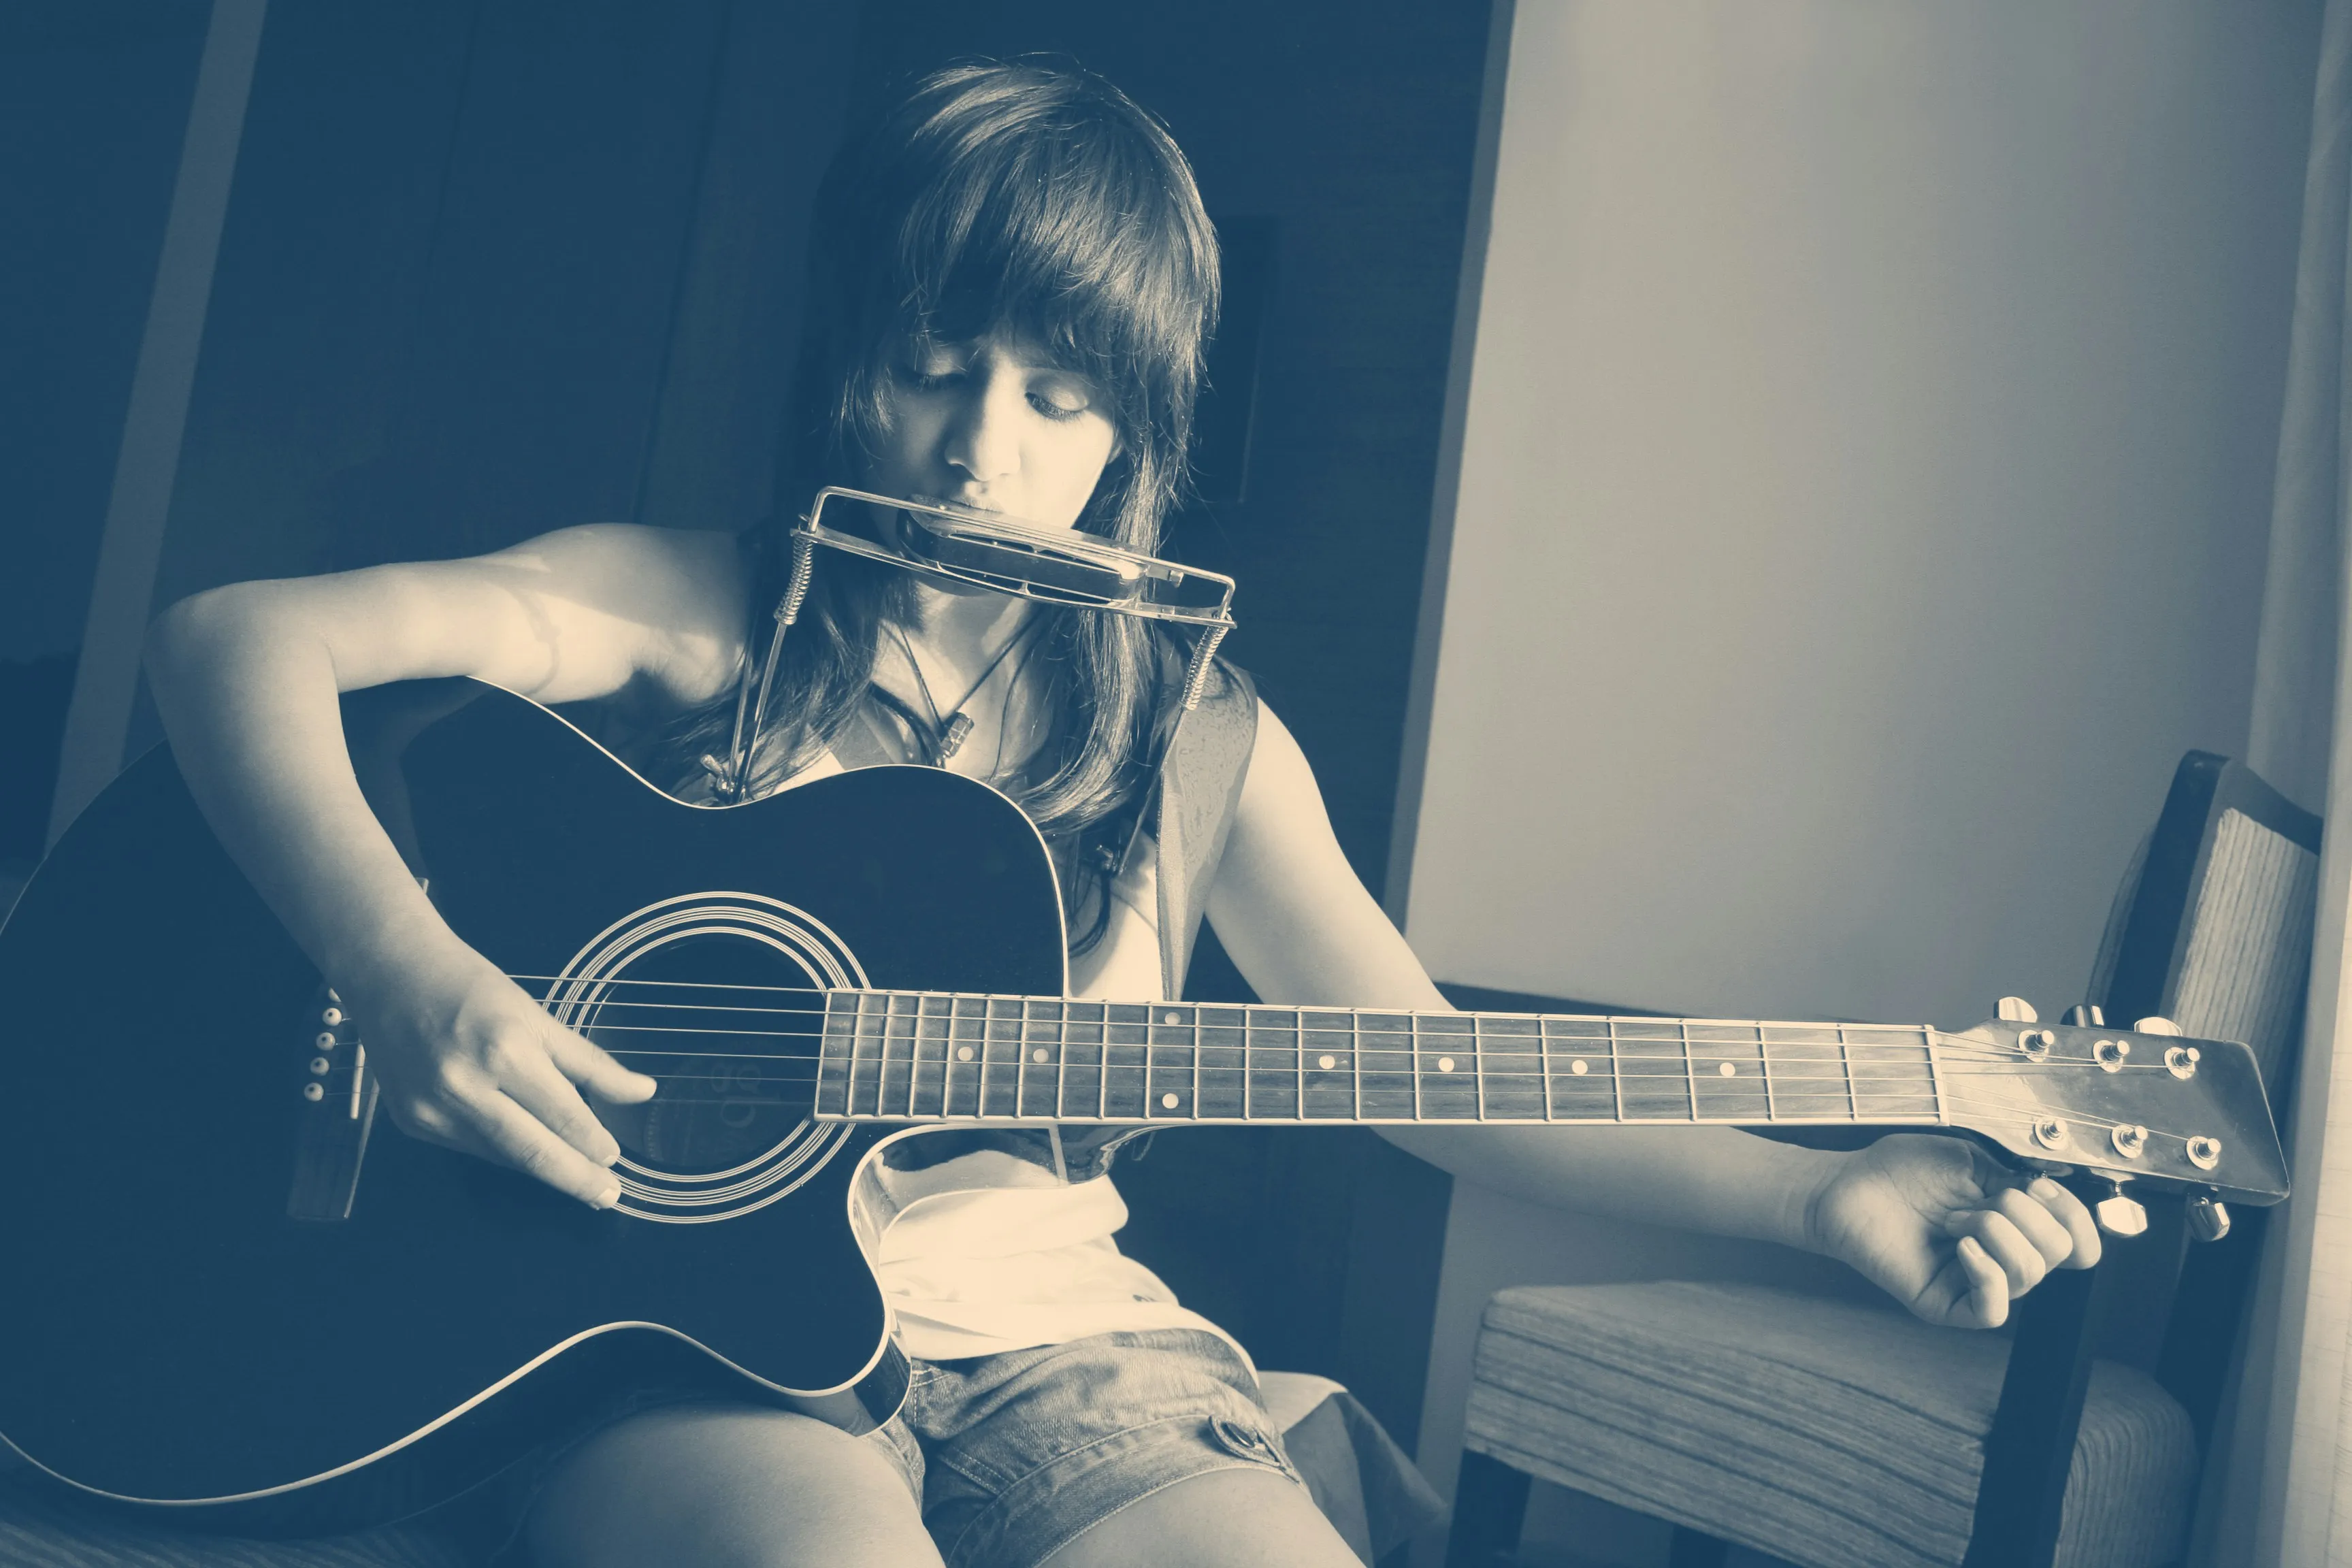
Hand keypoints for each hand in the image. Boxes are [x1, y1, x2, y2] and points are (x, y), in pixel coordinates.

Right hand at [344, 940, 658, 1206]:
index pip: (561, 1116)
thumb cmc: (468, 987)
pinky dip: (506, 1151)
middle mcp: (464, 1088)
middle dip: (575, 1179)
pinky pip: (474, 1148)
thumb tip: (642, 1091)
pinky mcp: (413, 1125)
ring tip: (579, 1176)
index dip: (591, 1144)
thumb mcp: (538, 1017)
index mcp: (503, 1053)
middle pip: (531, 1151)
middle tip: (609, 1196)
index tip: (615, 1162)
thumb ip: (591, 1063)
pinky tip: (528, 1148)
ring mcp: (432, 1111)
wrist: (389, 975)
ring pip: (503, 1155)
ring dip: (543, 1167)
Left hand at [1802, 1134, 2101, 1327]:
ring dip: (1993, 1230)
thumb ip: (2018, 1175)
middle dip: (2023, 1213)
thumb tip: (2056, 1189)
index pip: (2081, 1245)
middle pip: (2059, 1254)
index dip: (2076, 1217)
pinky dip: (1985, 1272)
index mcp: (2018, 1227)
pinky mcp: (1946, 1306)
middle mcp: (2005, 1260)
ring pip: (2028, 1273)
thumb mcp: (1973, 1159)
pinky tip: (1961, 1246)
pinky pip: (1992, 1310)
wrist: (1849, 1184)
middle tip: (1974, 1199)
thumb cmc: (1904, 1170)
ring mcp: (1976, 1285)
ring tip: (1952, 1218)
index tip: (2042, 1186)